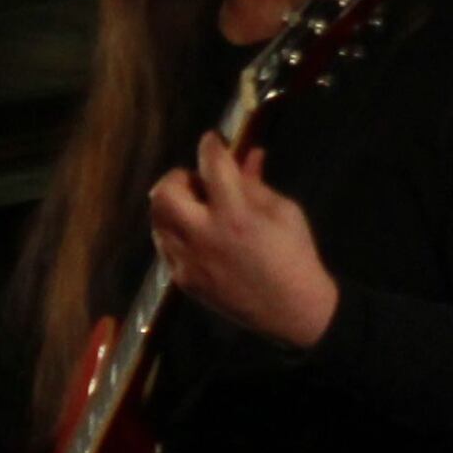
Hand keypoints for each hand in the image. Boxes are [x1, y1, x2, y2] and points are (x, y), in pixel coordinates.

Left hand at [146, 133, 338, 348]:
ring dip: (172, 205)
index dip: (210, 145)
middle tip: (196, 181)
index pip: (210, 164)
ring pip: (157, 219)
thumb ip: (255, 183)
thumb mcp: (283, 211)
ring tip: (195, 208)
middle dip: (178, 177)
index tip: (213, 141)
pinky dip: (175, 231)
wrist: (292, 311)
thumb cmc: (295, 256)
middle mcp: (204, 236)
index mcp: (235, 215)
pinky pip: (165, 245)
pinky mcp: (184, 281)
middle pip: (165, 192)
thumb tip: (245, 154)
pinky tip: (195, 234)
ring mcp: (189, 261)